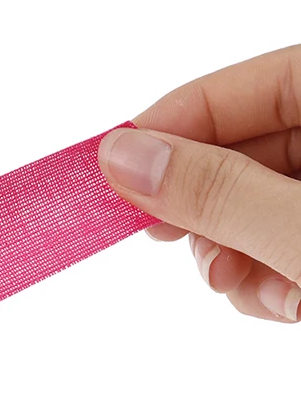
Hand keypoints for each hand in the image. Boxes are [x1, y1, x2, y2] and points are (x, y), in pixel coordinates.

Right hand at [98, 45, 300, 322]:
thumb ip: (219, 193)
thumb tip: (124, 158)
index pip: (241, 89)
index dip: (168, 127)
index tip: (109, 172)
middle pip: (241, 151)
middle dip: (200, 209)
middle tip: (162, 237)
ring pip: (251, 204)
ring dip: (230, 255)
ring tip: (243, 287)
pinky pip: (276, 242)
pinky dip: (264, 278)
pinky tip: (285, 304)